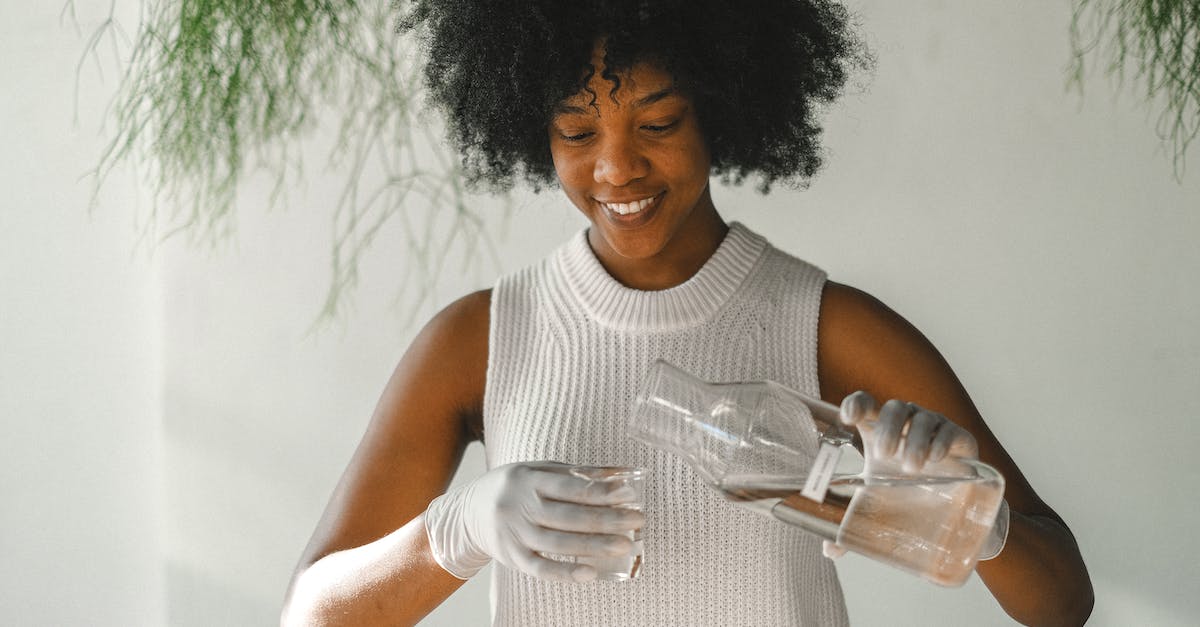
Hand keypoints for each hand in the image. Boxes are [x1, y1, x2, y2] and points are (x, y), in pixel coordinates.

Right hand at [424, 461, 644, 581]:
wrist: (468, 513)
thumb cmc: (515, 487)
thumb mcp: (539, 471)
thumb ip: (578, 473)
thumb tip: (623, 474)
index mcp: (529, 479)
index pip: (571, 487)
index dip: (602, 492)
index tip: (630, 495)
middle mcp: (520, 505)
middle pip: (569, 516)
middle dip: (606, 519)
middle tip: (637, 521)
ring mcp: (514, 533)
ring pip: (558, 543)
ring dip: (594, 546)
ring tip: (623, 545)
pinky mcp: (511, 557)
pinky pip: (540, 568)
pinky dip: (565, 573)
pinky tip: (590, 574)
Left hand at [823, 391, 980, 559]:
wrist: (949, 501)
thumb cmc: (903, 491)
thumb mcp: (876, 504)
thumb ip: (850, 522)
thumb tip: (830, 550)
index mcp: (878, 431)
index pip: (865, 403)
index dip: (856, 404)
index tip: (848, 418)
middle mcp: (905, 422)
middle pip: (894, 408)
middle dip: (889, 428)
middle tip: (886, 456)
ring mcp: (933, 426)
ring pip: (922, 418)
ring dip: (915, 440)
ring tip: (912, 467)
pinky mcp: (958, 437)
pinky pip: (950, 430)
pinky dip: (942, 441)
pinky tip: (936, 458)